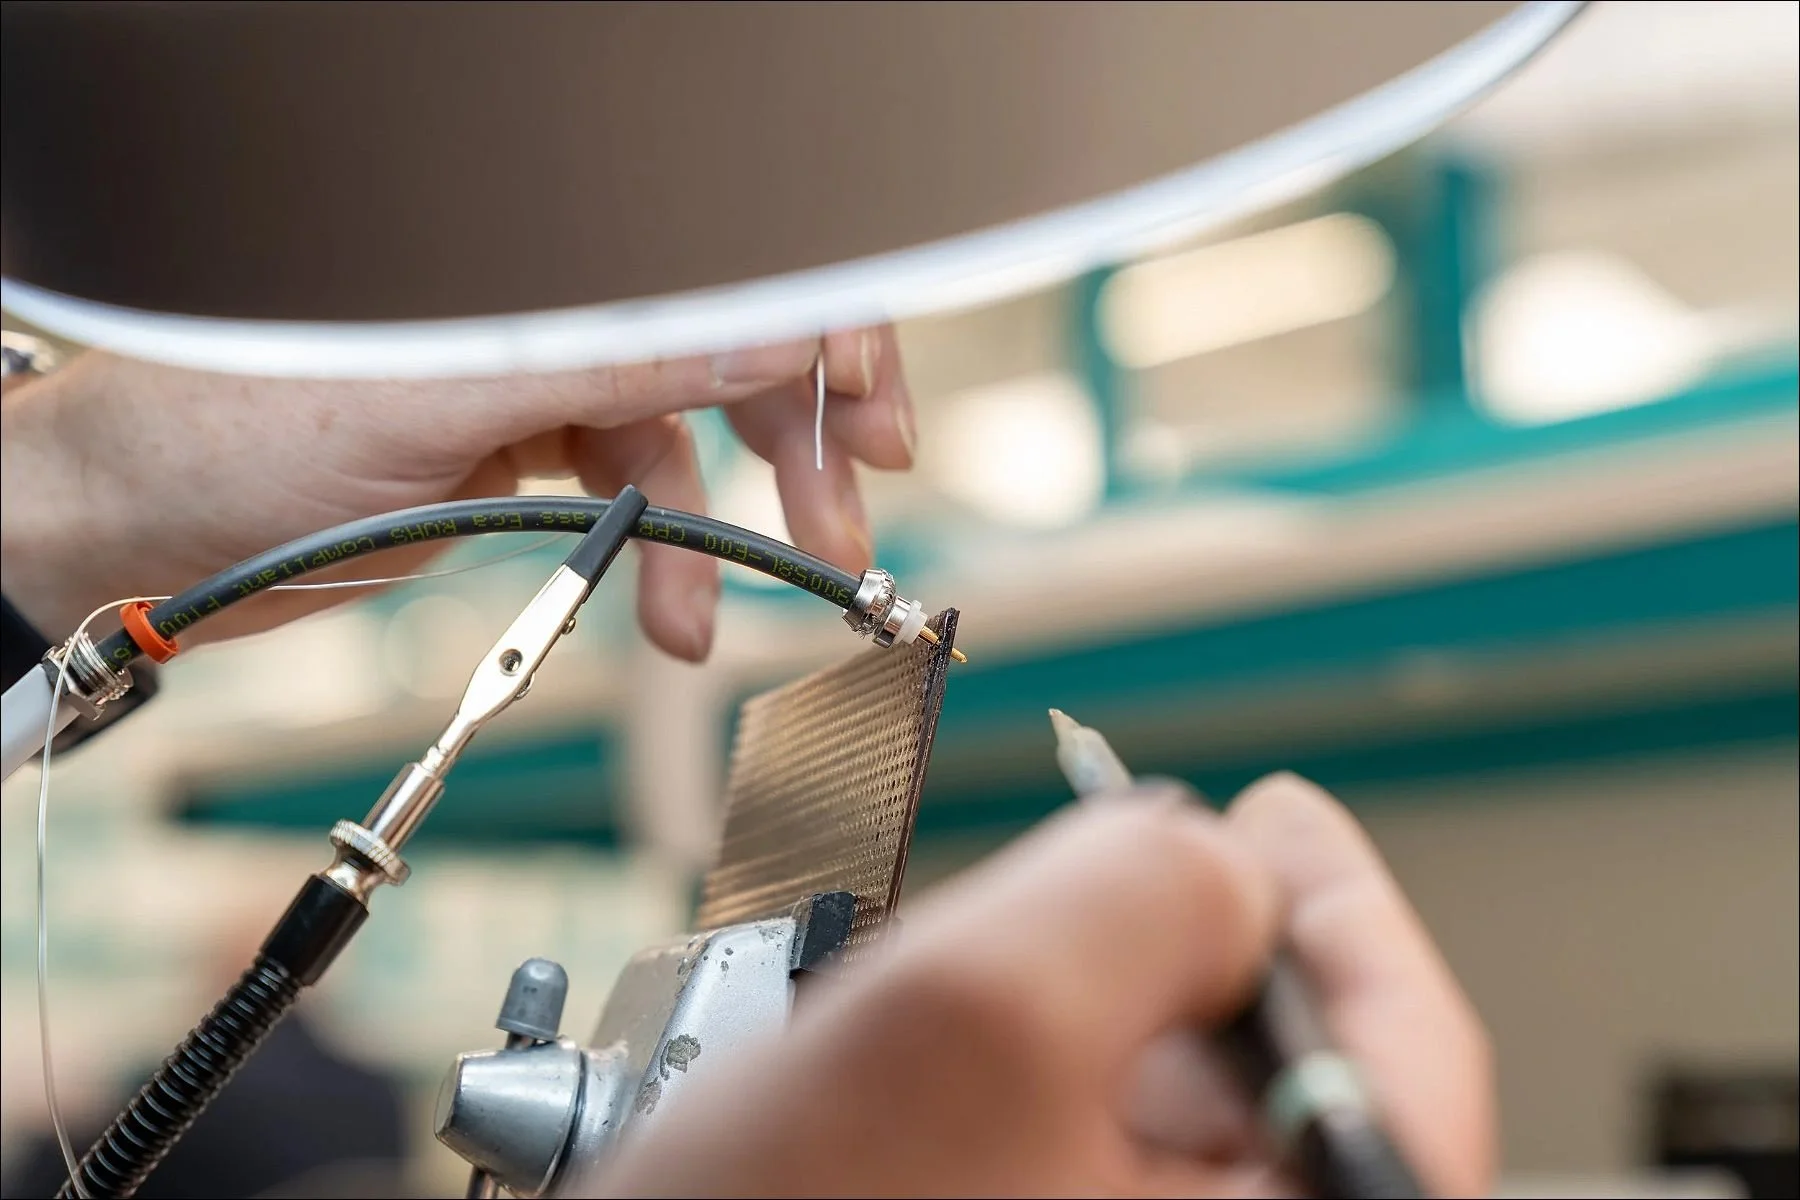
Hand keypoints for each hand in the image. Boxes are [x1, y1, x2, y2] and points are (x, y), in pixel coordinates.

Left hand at [0, 330, 913, 658]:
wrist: (133, 536)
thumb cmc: (226, 434)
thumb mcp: (439, 399)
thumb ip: (615, 362)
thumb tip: (769, 332)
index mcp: (535, 270)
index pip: (717, 272)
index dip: (817, 328)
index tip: (871, 414)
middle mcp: (547, 312)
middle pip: (723, 348)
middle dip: (802, 436)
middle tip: (851, 519)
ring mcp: (533, 382)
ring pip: (684, 437)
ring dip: (736, 525)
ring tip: (774, 588)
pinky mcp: (516, 453)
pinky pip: (626, 500)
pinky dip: (663, 561)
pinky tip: (676, 619)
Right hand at [593, 774, 1493, 1197]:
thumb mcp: (979, 1015)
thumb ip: (1140, 884)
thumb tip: (1217, 854)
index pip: (1402, 1059)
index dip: (1340, 903)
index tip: (1276, 811)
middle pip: (1284, 1076)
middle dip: (1190, 950)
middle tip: (1111, 865)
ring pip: (1173, 1110)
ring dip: (1096, 1009)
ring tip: (987, 981)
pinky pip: (1087, 1146)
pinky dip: (1037, 1070)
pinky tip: (950, 1058)